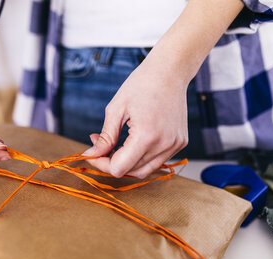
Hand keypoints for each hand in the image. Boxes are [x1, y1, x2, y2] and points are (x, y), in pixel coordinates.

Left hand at [82, 57, 188, 178]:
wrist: (169, 71)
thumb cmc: (141, 84)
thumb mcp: (116, 109)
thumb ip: (105, 137)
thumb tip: (92, 155)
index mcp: (146, 136)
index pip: (119, 168)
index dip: (101, 164)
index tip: (92, 153)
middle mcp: (164, 145)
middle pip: (131, 172)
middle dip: (112, 163)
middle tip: (100, 147)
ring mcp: (175, 145)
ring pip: (145, 170)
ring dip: (127, 163)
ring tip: (115, 145)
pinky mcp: (180, 143)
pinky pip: (157, 160)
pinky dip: (141, 157)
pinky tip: (131, 142)